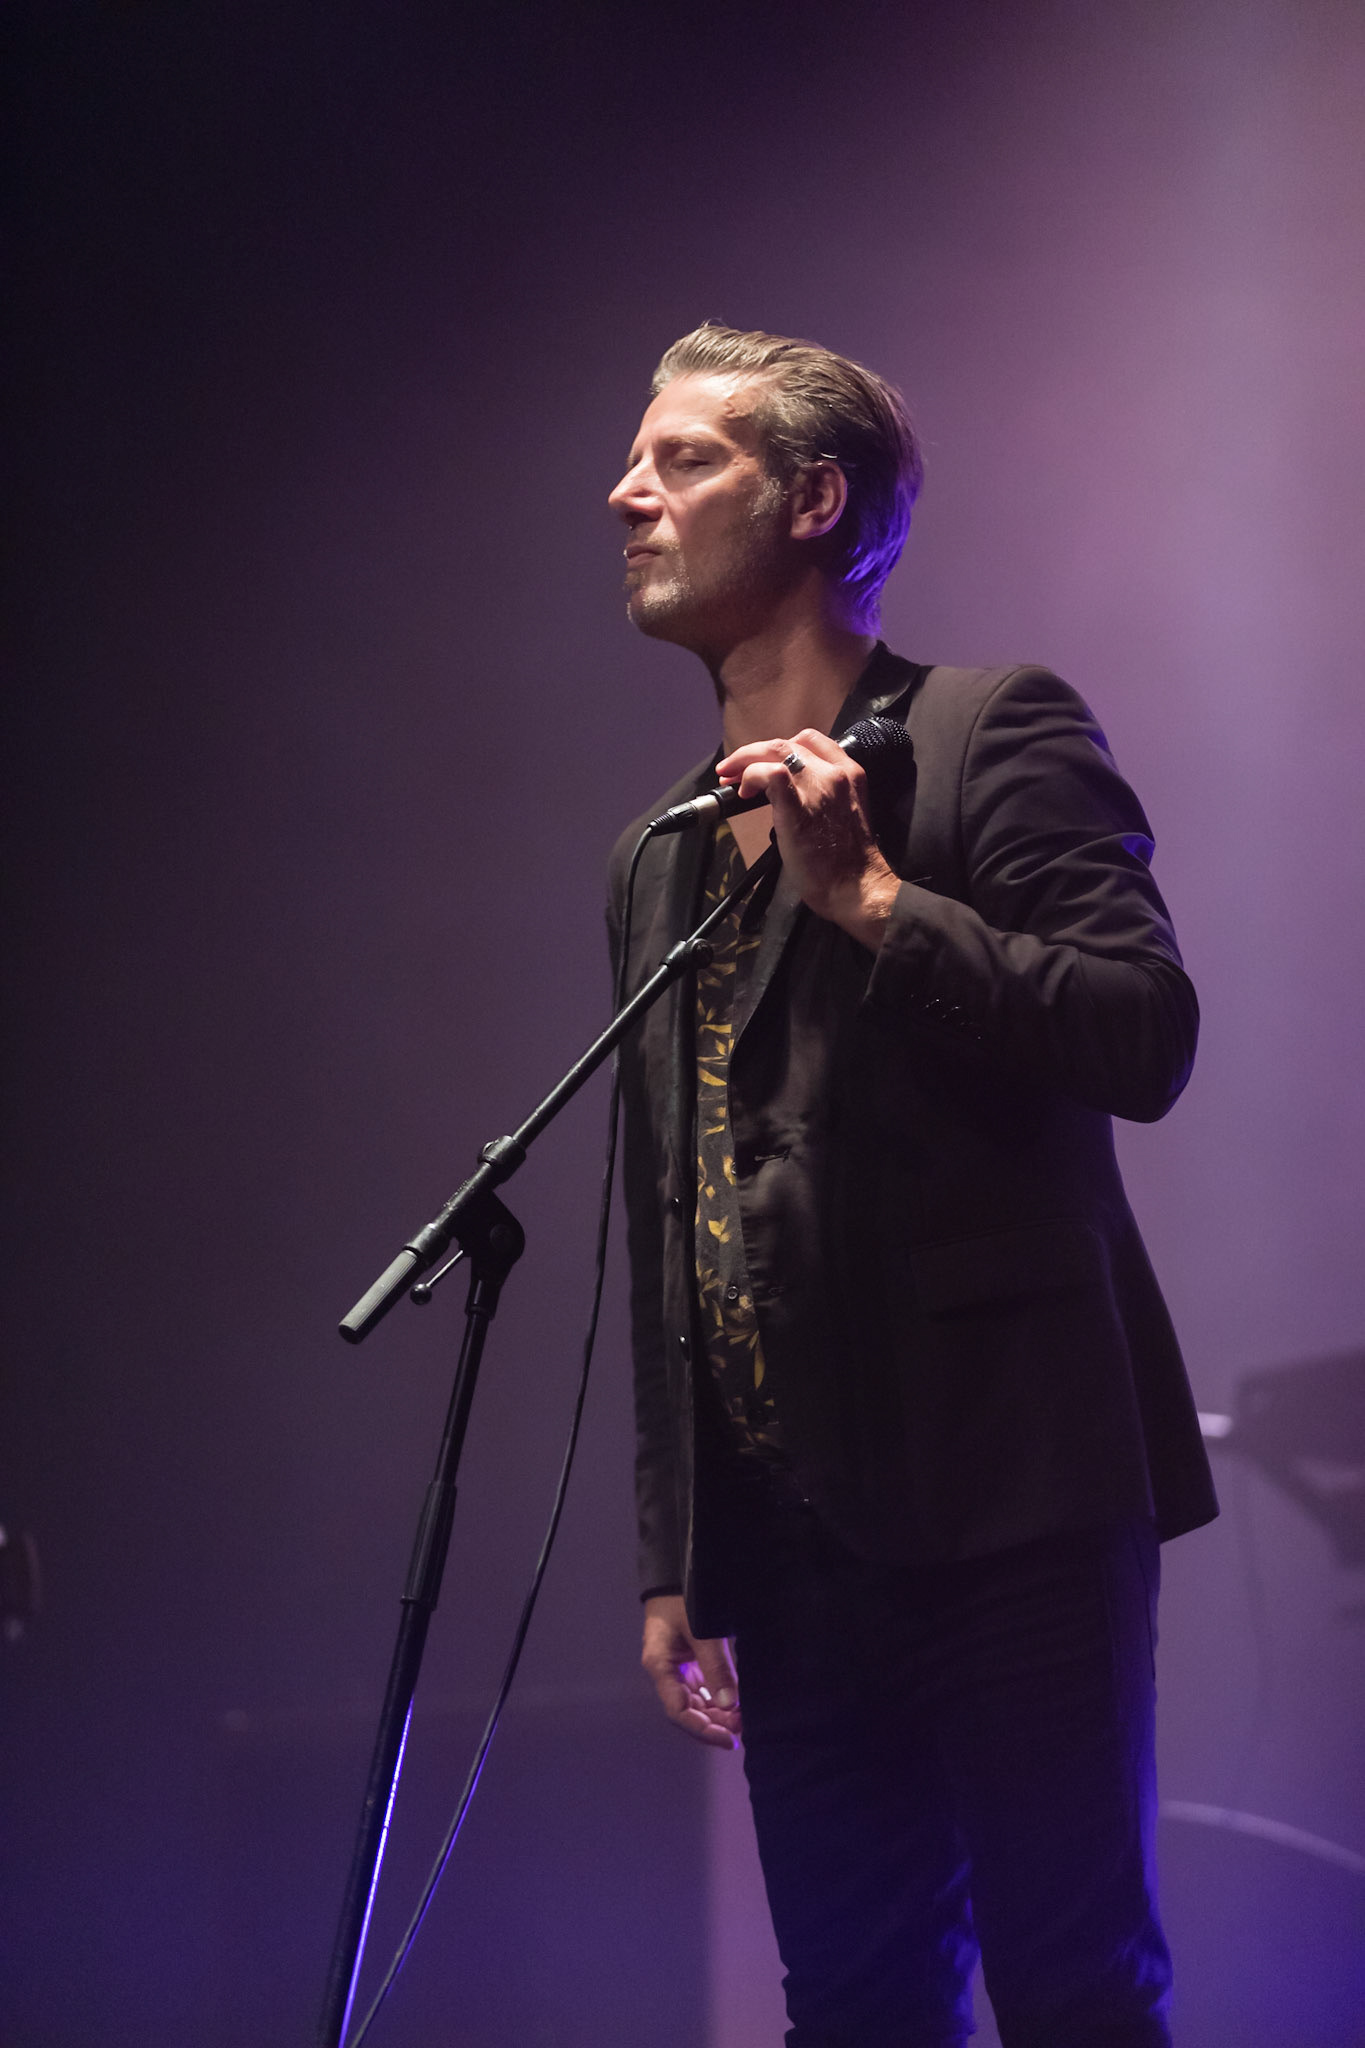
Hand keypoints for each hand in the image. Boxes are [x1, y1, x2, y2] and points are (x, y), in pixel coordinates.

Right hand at [641, 1593, 740, 1749]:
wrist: (675, 1569)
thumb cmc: (683, 1598)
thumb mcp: (701, 1630)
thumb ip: (715, 1666)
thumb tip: (731, 1705)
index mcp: (660, 1666)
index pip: (678, 1710)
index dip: (702, 1728)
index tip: (728, 1737)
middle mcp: (666, 1672)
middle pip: (687, 1710)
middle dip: (713, 1724)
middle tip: (741, 1731)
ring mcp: (678, 1667)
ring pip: (696, 1701)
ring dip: (717, 1714)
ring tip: (741, 1722)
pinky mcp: (689, 1660)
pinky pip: (702, 1687)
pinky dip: (718, 1698)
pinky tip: (735, 1706)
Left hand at [716, 729, 900, 949]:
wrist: (854, 885)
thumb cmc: (846, 860)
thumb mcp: (840, 812)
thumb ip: (820, 795)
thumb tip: (786, 793)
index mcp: (850, 773)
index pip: (812, 742)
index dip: (782, 747)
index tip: (764, 762)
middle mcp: (835, 772)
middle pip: (788, 742)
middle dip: (756, 751)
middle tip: (733, 769)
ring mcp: (818, 785)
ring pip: (775, 750)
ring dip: (746, 760)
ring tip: (730, 778)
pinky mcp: (797, 803)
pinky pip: (769, 773)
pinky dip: (751, 776)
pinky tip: (744, 793)